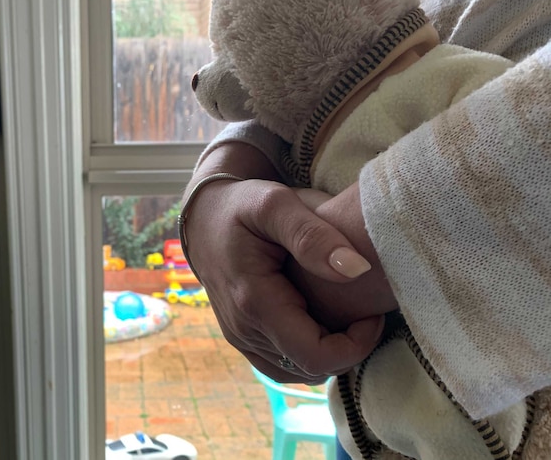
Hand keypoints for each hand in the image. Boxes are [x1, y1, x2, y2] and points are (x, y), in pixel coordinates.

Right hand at [183, 150, 384, 382]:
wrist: (204, 216)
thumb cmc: (243, 205)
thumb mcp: (276, 204)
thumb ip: (314, 235)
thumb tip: (358, 270)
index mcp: (254, 301)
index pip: (315, 355)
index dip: (356, 345)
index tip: (373, 313)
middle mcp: (243, 328)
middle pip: (311, 368)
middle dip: (349, 348)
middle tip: (366, 310)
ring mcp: (240, 337)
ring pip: (298, 372)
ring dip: (330, 353)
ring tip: (348, 318)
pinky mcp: (242, 338)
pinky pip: (283, 365)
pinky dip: (309, 354)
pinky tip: (324, 325)